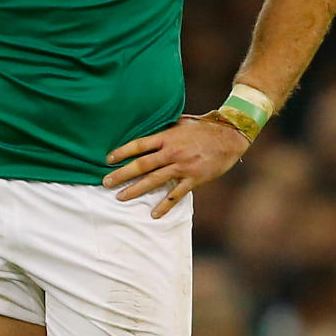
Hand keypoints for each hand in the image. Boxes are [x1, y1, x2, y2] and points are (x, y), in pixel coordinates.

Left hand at [102, 115, 249, 217]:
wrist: (230, 136)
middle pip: (142, 165)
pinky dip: (165, 205)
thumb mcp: (180, 122)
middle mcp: (172, 152)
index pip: (139, 145)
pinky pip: (176, 195)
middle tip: (106, 183)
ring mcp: (183, 167)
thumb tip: (146, 128)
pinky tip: (154, 214)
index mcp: (167, 136)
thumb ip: (164, 128)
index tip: (107, 160)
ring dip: (135, 190)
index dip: (122, 152)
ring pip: (154, 181)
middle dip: (122, 175)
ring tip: (120, 197)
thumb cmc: (203, 126)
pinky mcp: (194, 179)